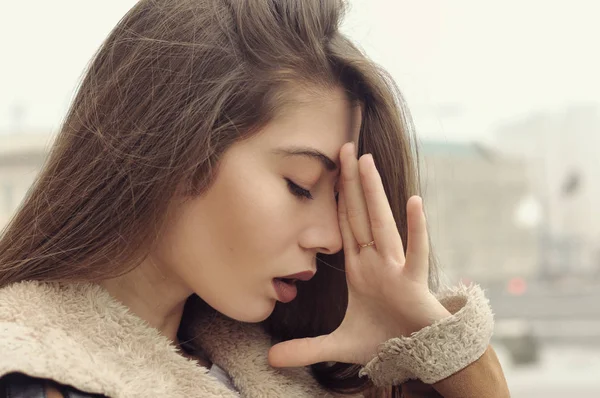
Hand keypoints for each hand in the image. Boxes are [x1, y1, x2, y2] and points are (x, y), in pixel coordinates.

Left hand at [268, 142, 450, 367]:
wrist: (421, 354)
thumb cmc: (385, 340)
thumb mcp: (338, 346)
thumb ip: (306, 349)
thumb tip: (270, 359)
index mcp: (359, 269)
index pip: (344, 226)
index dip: (336, 198)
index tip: (329, 170)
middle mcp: (376, 262)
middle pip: (360, 215)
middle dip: (350, 182)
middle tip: (343, 147)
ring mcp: (394, 269)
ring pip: (382, 225)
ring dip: (374, 194)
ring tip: (366, 162)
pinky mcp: (413, 282)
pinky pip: (415, 252)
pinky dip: (415, 229)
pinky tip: (413, 202)